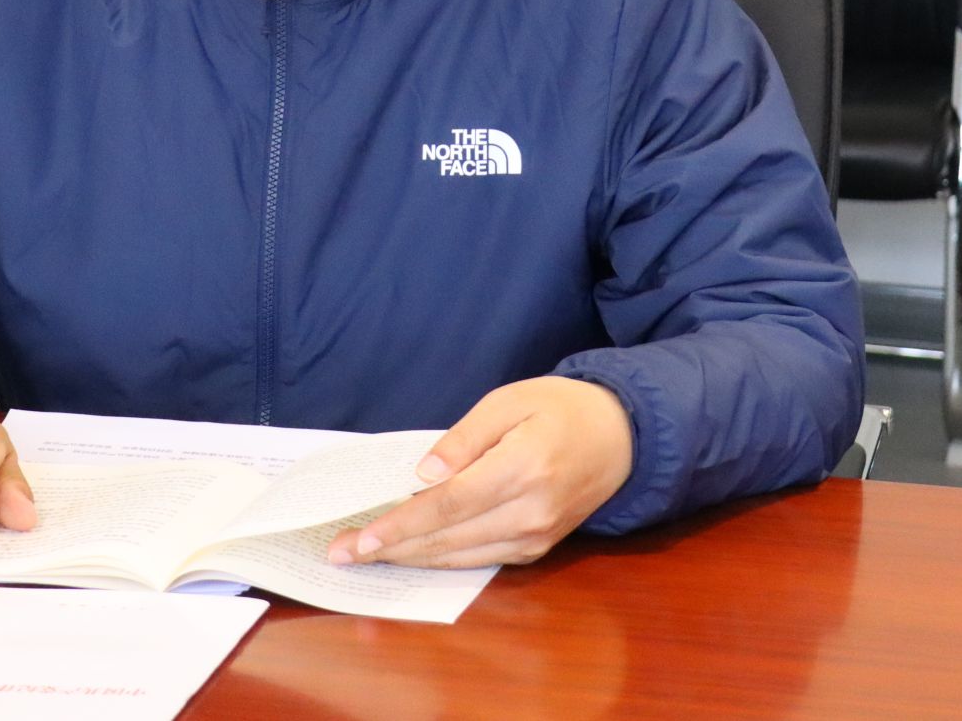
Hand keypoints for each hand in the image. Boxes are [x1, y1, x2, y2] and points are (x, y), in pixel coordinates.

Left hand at [325, 376, 632, 569]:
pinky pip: (479, 561)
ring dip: (408, 559)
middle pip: (447, 539)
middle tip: (340, 553)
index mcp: (523, 468)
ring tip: (365, 555)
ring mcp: (535, 537)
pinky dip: (441, 559)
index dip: (399, 525)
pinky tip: (410, 552)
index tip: (359, 538)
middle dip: (389, 548)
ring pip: (459, 558)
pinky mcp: (536, 548)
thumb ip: (463, 439)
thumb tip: (422, 477)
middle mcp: (529, 512)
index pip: (447, 506)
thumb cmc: (561, 408)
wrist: (621, 437)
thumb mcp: (509, 401)